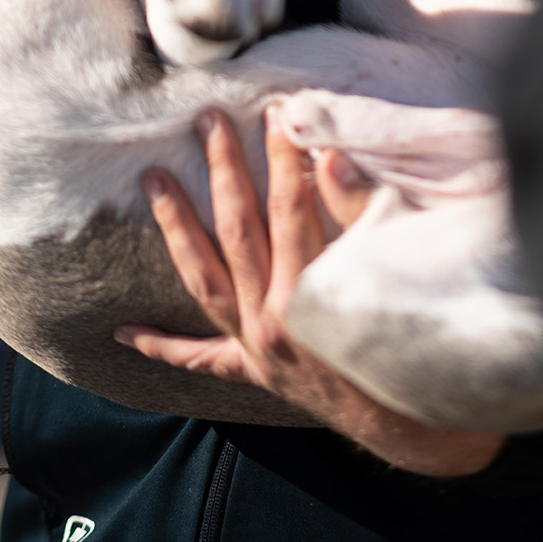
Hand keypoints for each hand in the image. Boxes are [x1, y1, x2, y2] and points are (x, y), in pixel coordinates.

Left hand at [115, 108, 504, 477]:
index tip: (276, 110)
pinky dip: (161, 345)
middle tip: (207, 120)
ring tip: (154, 180)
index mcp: (311, 299)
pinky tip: (124, 330)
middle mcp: (274, 324)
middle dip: (223, 171)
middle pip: (239, 233)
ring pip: (205, 280)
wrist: (419, 431)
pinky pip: (200, 359)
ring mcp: (257, 350)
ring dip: (177, 229)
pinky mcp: (255, 371)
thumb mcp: (396, 282)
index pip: (290, 208)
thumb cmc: (418, 354)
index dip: (284, 156)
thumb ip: (361, 219)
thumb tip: (330, 158)